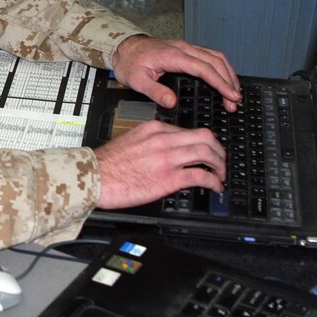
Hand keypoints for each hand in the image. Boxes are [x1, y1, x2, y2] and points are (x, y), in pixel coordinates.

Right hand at [94, 120, 226, 208]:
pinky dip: (213, 181)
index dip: (205, 142)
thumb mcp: (131, 140)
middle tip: (221, 162)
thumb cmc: (108, 163)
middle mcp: (164, 140)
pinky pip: (201, 176)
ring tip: (221, 175)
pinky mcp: (169, 178)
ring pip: (207, 154)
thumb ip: (152, 141)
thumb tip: (169, 150)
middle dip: (219, 151)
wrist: (94, 176)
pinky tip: (215, 187)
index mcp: (154, 129)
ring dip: (220, 166)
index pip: (189, 130)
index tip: (208, 151)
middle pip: (205, 137)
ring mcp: (168, 158)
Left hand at [112, 35, 241, 111]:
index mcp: (173, 55)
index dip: (220, 83)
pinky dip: (220, 68)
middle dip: (229, 81)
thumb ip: (154, 91)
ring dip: (228, 73)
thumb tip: (171, 102)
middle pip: (215, 62)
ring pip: (215, 56)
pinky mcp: (185, 50)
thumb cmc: (129, 62)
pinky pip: (209, 56)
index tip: (231, 96)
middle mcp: (183, 48)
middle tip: (234, 101)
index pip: (204, 69)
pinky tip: (224, 79)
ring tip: (234, 92)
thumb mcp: (136, 80)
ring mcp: (185, 47)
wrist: (122, 48)